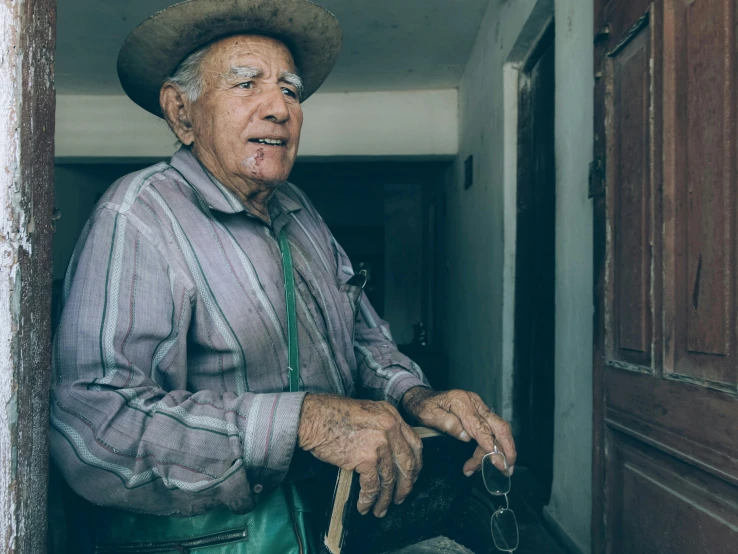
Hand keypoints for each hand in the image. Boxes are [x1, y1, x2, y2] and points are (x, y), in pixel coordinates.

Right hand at [297, 394, 422, 517]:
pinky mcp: (366, 458)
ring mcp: (380, 443)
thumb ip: (382, 427)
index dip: (416, 465)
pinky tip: (364, 506)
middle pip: (407, 464)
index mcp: (392, 415)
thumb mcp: (367, 412)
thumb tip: (390, 451)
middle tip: (400, 498)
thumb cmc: (332, 414)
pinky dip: (368, 499)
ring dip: (385, 498)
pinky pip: (372, 486)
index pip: (415, 444)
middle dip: (405, 486)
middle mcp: (390, 428)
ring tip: (380, 509)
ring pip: (390, 479)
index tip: (412, 476)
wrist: (314, 417)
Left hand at [401, 387, 515, 476]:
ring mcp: (479, 407)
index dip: (490, 446)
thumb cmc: (424, 406)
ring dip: (498, 451)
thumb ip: (447, 423)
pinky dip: (492, 446)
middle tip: (507, 469)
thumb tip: (465, 436)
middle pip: (499, 426)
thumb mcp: (428, 414)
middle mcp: (475, 403)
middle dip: (507, 449)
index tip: (497, 462)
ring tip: (483, 469)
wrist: (423, 397)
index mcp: (462, 403)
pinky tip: (484, 459)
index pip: (481, 427)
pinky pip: (492, 430)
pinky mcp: (480, 413)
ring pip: (498, 430)